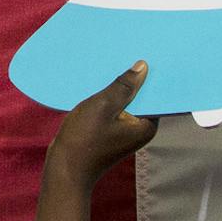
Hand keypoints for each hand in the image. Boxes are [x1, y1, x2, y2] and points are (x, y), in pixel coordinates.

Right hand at [45, 61, 158, 191]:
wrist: (65, 169)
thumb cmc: (84, 141)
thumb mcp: (103, 107)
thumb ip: (123, 87)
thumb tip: (143, 67)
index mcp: (145, 126)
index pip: (156, 95)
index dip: (152, 75)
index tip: (148, 55)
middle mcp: (139, 129)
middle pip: (141, 97)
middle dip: (134, 79)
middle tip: (130, 51)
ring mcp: (124, 132)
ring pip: (126, 102)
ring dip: (119, 87)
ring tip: (112, 63)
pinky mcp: (111, 132)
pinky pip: (114, 109)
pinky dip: (108, 98)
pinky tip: (98, 84)